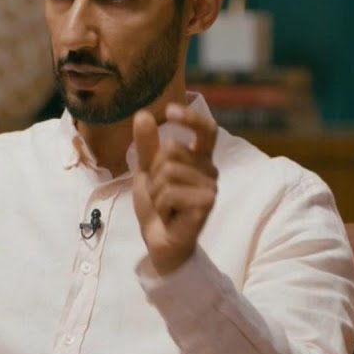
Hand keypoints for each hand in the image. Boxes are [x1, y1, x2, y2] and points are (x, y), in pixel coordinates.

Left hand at [132, 102, 218, 274]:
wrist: (160, 241)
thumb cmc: (158, 207)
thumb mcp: (147, 171)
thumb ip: (147, 145)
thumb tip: (143, 114)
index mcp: (199, 158)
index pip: (206, 129)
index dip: (190, 117)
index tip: (170, 112)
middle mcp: (209, 170)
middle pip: (171, 150)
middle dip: (154, 173)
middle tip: (161, 194)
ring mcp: (210, 186)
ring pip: (168, 171)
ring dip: (156, 192)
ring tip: (165, 206)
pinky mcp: (206, 203)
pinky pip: (170, 192)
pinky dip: (161, 205)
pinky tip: (169, 215)